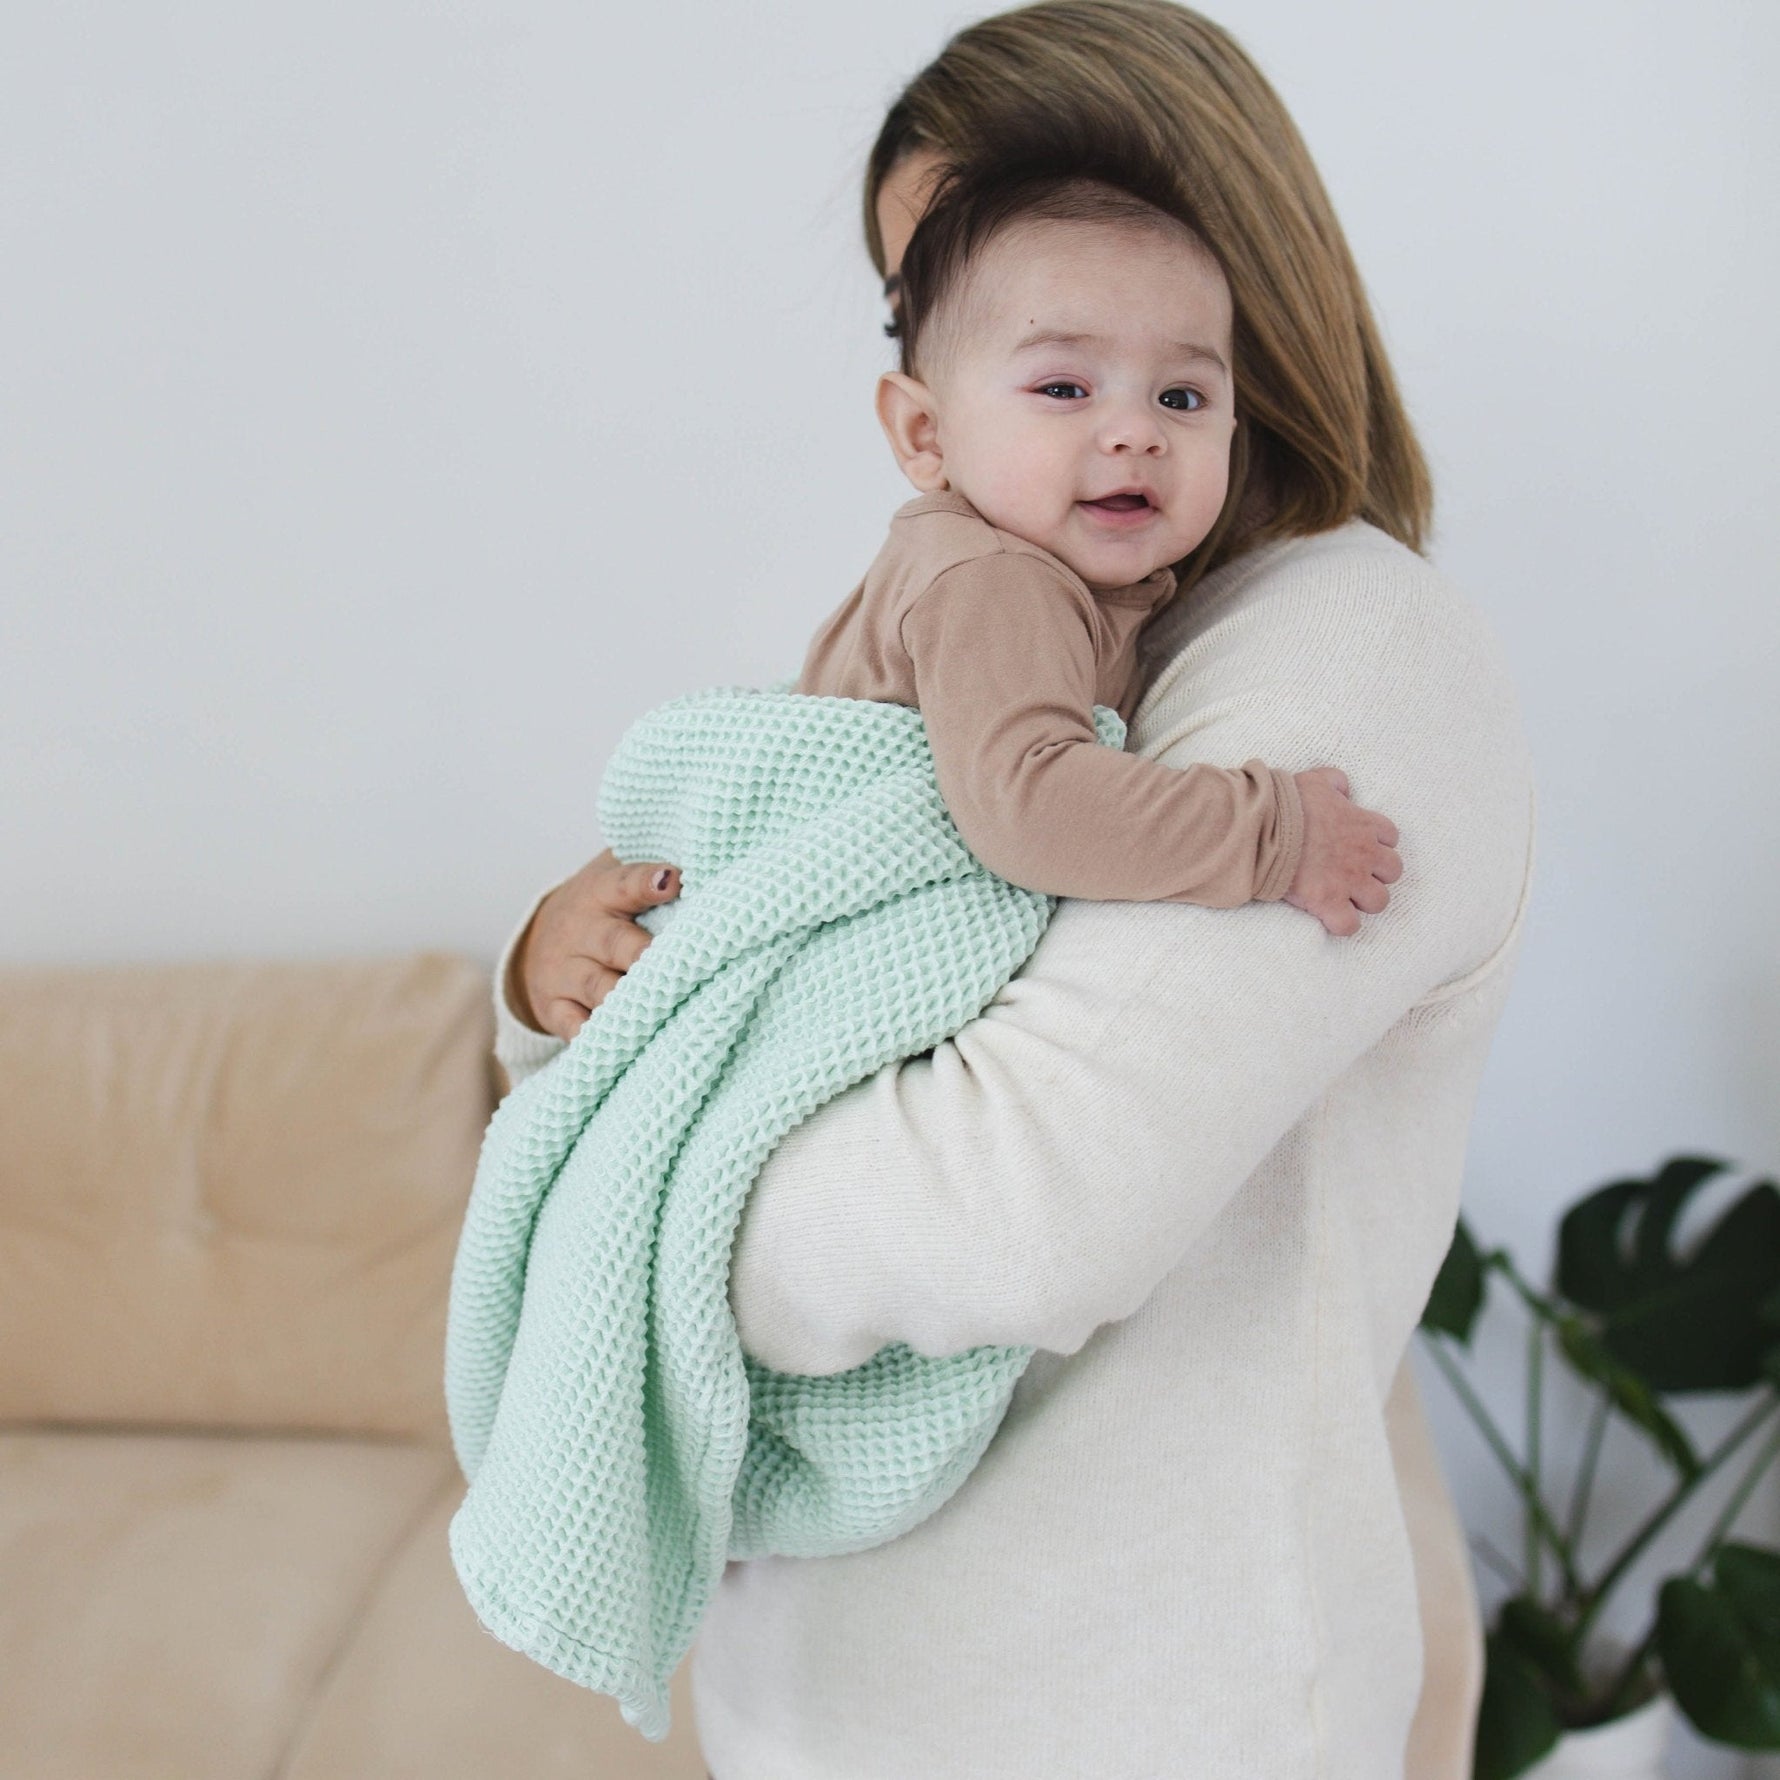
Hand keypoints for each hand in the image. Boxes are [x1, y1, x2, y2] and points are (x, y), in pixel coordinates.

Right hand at [508, 849, 681, 1038]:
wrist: (536, 946)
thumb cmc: (600, 910)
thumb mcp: (614, 877)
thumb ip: (650, 869)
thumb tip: (708, 857)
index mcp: (601, 893)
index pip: (625, 883)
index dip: (647, 883)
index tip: (673, 881)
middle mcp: (582, 932)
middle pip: (614, 942)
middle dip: (644, 954)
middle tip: (679, 963)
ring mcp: (566, 972)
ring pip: (599, 987)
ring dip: (632, 1000)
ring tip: (664, 1008)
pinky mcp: (555, 1008)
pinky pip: (575, 1026)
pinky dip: (598, 1036)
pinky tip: (626, 1042)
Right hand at [1282, 767, 1401, 937]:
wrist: (1264, 828)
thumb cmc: (1287, 804)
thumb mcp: (1315, 780)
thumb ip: (1335, 781)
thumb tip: (1344, 789)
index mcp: (1363, 825)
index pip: (1391, 837)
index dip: (1378, 844)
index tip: (1360, 847)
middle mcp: (1364, 854)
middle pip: (1393, 872)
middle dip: (1377, 875)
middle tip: (1354, 875)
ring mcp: (1349, 881)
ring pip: (1379, 901)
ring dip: (1364, 901)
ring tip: (1345, 899)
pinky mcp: (1328, 902)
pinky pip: (1349, 926)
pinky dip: (1342, 924)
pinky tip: (1329, 917)